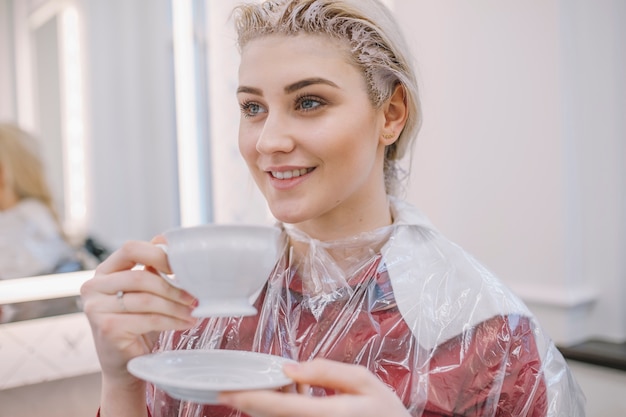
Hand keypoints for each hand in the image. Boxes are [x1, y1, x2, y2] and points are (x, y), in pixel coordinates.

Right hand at [80, 238, 196, 381]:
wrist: (124, 363)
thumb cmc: (137, 323)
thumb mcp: (143, 292)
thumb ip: (150, 267)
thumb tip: (165, 241)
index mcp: (103, 272)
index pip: (130, 249)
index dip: (158, 255)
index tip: (180, 267)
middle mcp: (93, 287)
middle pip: (141, 278)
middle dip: (173, 288)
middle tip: (194, 298)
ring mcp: (96, 308)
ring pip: (147, 300)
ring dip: (176, 307)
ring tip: (193, 312)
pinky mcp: (107, 328)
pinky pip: (148, 319)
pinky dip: (172, 321)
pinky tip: (184, 323)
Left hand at [218, 359, 410, 416]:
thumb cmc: (386, 413)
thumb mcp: (364, 382)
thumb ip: (326, 371)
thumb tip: (291, 368)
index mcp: (325, 414)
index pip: (276, 408)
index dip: (247, 400)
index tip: (225, 393)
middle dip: (252, 400)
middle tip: (245, 382)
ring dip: (271, 402)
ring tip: (291, 384)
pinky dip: (285, 407)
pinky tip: (299, 394)